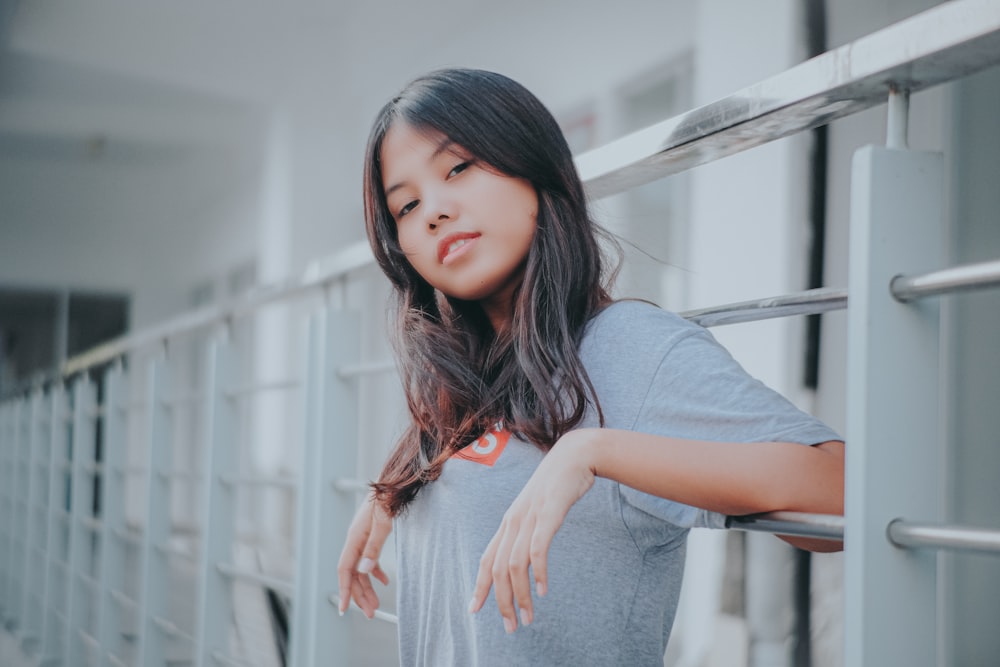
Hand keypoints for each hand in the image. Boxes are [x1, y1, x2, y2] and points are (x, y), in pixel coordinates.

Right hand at [337, 493, 391, 617]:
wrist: (393, 482)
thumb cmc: (387, 499)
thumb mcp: (383, 524)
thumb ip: (373, 547)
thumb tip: (364, 570)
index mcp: (354, 538)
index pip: (344, 570)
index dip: (344, 590)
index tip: (344, 609)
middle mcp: (355, 540)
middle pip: (353, 574)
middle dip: (360, 595)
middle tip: (371, 614)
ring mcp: (362, 539)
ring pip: (360, 569)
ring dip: (367, 587)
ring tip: (376, 604)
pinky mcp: (370, 536)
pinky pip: (368, 560)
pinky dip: (375, 572)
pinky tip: (384, 582)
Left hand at [468, 430, 598, 632]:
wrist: (575, 455)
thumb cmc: (558, 485)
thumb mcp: (538, 510)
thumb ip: (530, 530)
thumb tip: (527, 555)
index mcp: (509, 522)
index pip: (487, 559)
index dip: (479, 585)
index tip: (474, 609)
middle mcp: (513, 521)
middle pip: (498, 569)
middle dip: (501, 601)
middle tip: (511, 626)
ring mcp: (529, 518)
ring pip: (515, 565)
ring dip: (520, 595)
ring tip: (528, 617)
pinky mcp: (548, 514)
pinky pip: (537, 549)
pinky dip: (538, 572)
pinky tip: (542, 590)